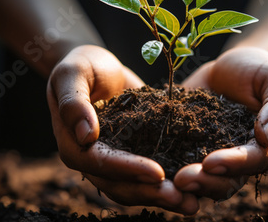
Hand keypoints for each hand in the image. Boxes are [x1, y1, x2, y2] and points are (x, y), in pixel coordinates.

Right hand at [47, 45, 198, 213]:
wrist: (98, 65)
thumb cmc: (82, 65)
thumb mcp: (72, 74)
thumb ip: (74, 102)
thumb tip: (85, 135)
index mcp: (73, 144)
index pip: (99, 163)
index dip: (127, 170)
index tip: (157, 173)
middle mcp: (92, 160)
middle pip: (119, 185)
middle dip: (151, 193)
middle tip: (183, 199)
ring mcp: (114, 160)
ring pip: (135, 188)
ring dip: (162, 197)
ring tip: (193, 202)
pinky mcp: (134, 154)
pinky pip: (149, 175)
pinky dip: (169, 183)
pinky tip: (195, 187)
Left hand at [174, 47, 267, 199]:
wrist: (231, 65)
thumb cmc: (258, 70)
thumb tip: (266, 137)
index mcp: (262, 147)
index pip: (252, 162)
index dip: (233, 165)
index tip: (211, 163)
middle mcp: (236, 158)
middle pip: (224, 180)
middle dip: (204, 182)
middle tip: (182, 179)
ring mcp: (209, 153)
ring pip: (200, 178)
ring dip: (184, 182)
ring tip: (165, 180)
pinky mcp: (187, 144)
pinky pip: (176, 158)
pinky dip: (164, 164)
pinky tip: (146, 162)